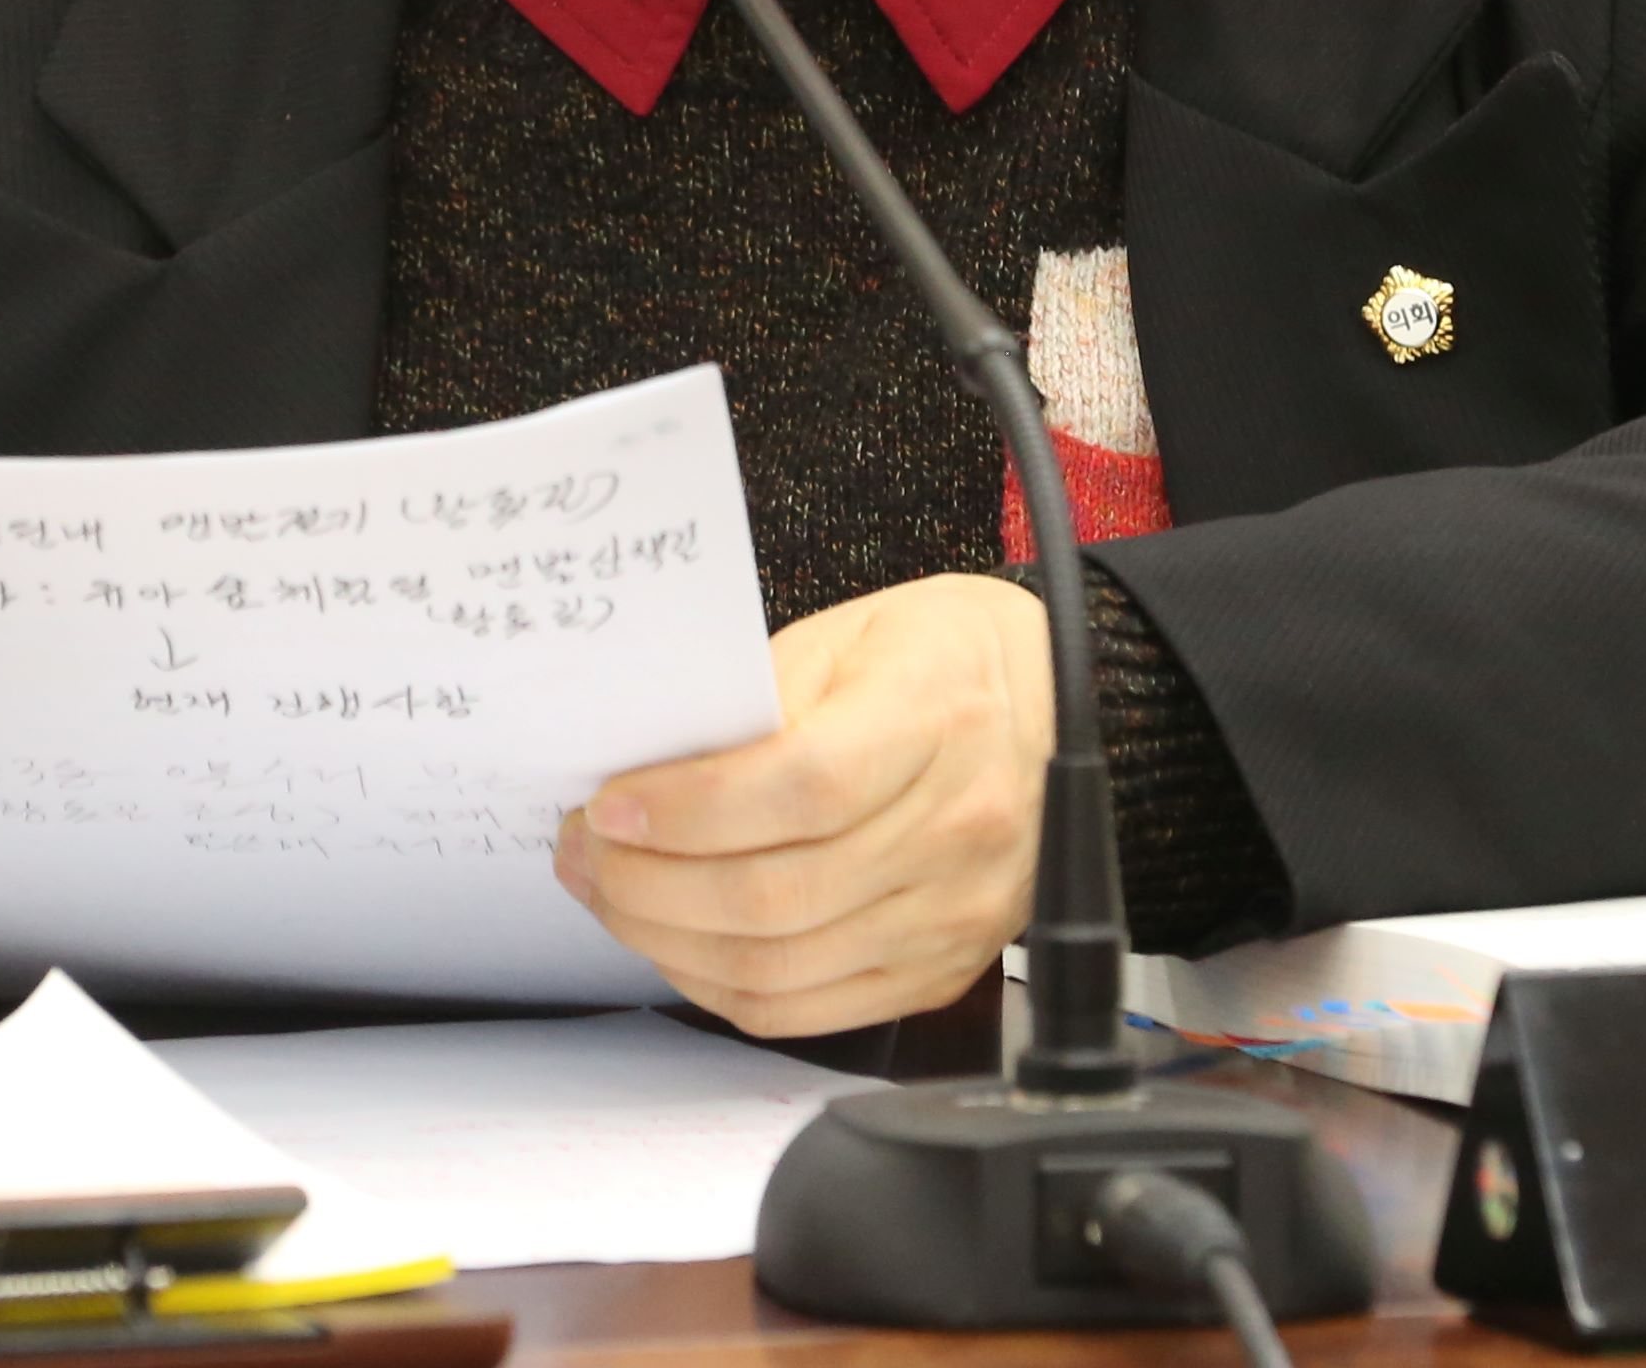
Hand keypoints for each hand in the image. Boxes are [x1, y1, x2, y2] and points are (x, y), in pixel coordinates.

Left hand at [557, 571, 1049, 1032]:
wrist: (1062, 707)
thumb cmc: (942, 659)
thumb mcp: (849, 636)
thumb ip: (753, 703)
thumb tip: (644, 775)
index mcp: (936, 722)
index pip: (802, 788)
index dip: (689, 808)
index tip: (609, 803)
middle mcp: (956, 832)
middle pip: (776, 894)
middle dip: (646, 884)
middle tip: (582, 851)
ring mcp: (951, 917)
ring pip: (779, 967)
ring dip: (666, 940)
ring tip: (610, 894)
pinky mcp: (939, 972)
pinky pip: (810, 1010)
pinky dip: (721, 985)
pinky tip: (677, 941)